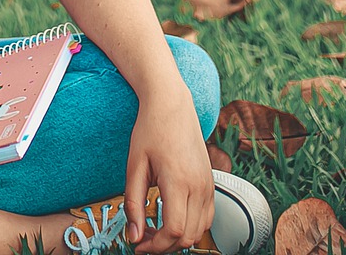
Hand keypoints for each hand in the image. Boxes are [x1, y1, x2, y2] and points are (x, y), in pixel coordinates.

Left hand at [123, 91, 214, 252]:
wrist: (172, 105)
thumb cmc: (151, 130)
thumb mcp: (135, 166)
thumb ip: (133, 204)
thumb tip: (134, 235)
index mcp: (178, 180)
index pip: (174, 230)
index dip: (155, 245)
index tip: (138, 245)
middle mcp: (199, 186)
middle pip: (188, 236)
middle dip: (164, 246)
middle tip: (143, 240)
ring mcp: (208, 185)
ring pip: (200, 231)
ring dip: (179, 239)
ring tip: (155, 231)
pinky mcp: (211, 183)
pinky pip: (207, 217)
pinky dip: (191, 227)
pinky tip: (172, 220)